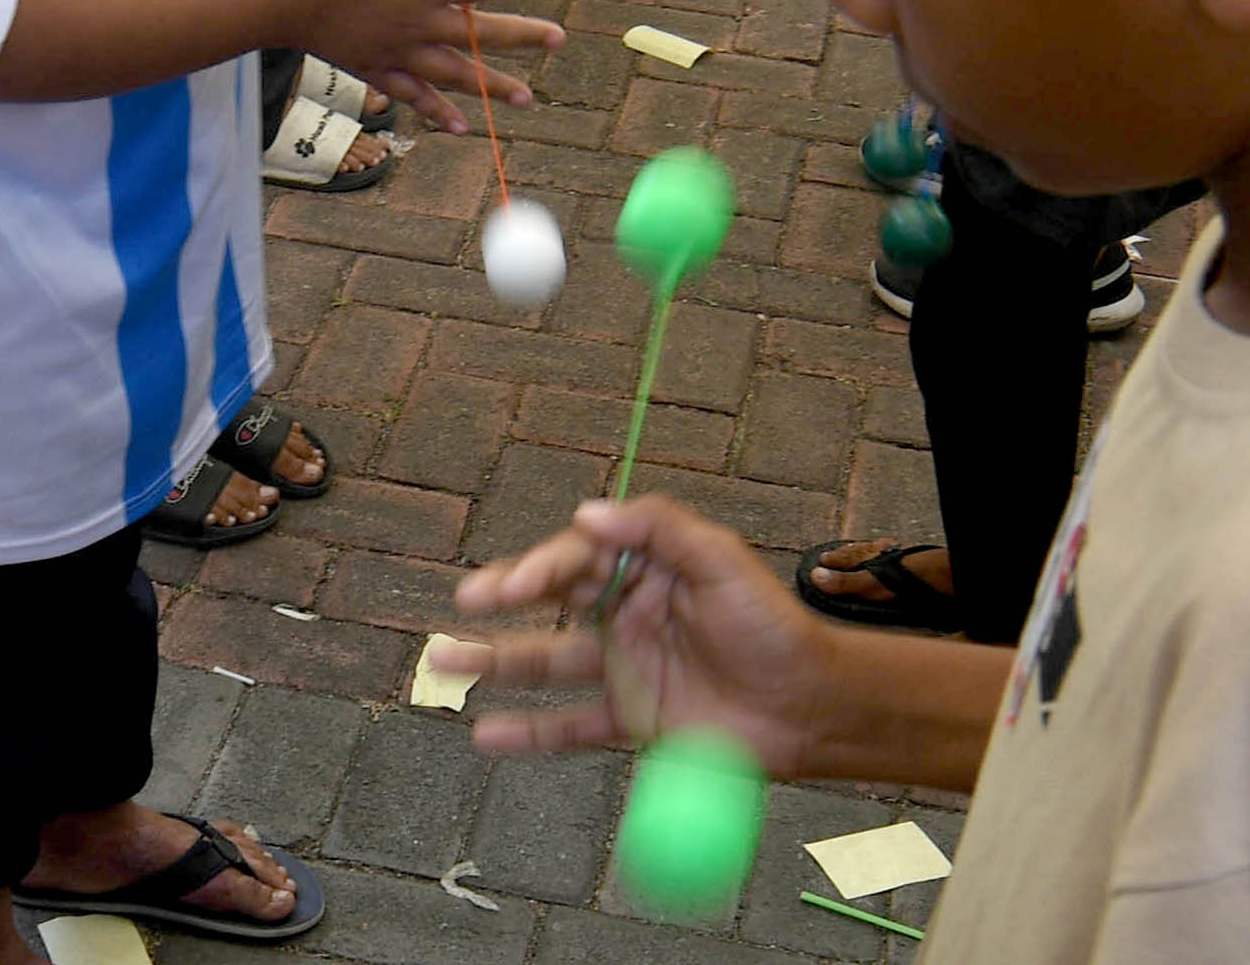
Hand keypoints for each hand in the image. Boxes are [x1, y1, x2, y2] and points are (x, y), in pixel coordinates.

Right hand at [268, 0, 565, 125]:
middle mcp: (418, 22)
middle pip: (481, 32)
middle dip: (523, 35)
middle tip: (559, 40)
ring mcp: (397, 51)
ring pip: (455, 74)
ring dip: (493, 86)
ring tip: (527, 99)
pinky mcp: (373, 69)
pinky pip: (413, 97)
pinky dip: (437, 113)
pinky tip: (460, 128)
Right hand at [436, 496, 828, 773]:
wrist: (806, 707)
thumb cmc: (771, 627)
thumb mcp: (722, 561)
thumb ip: (657, 529)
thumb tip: (587, 512)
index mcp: (644, 567)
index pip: (577, 557)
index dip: (541, 566)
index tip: (515, 586)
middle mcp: (624, 613)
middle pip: (550, 602)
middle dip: (502, 599)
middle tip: (464, 603)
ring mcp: (622, 668)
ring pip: (545, 662)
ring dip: (494, 661)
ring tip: (443, 664)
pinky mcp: (629, 721)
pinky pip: (568, 727)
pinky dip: (527, 734)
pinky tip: (485, 736)